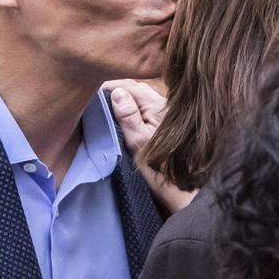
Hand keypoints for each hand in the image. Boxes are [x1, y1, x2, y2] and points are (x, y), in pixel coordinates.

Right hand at [103, 80, 194, 214]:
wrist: (187, 192)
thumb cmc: (162, 172)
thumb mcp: (140, 144)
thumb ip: (129, 117)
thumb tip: (117, 92)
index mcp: (158, 107)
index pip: (131, 86)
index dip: (111, 86)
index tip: (92, 91)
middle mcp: (165, 106)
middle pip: (137, 89)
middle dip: (117, 90)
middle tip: (96, 97)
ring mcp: (168, 115)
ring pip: (142, 98)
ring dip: (125, 99)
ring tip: (106, 105)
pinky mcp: (168, 126)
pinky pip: (147, 108)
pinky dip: (133, 108)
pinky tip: (123, 116)